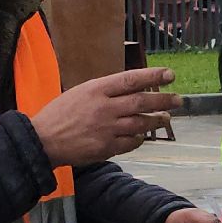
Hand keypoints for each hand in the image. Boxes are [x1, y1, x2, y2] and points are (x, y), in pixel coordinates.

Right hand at [30, 68, 180, 167]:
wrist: (42, 140)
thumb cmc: (59, 114)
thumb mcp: (80, 92)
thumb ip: (104, 91)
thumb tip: (130, 89)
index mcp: (97, 89)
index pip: (131, 79)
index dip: (152, 77)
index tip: (169, 75)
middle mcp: (105, 108)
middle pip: (142, 102)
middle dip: (164, 100)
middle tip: (178, 99)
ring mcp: (107, 129)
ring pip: (140, 123)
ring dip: (156, 121)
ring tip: (166, 118)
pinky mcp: (106, 148)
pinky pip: (131, 143)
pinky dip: (139, 138)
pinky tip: (142, 135)